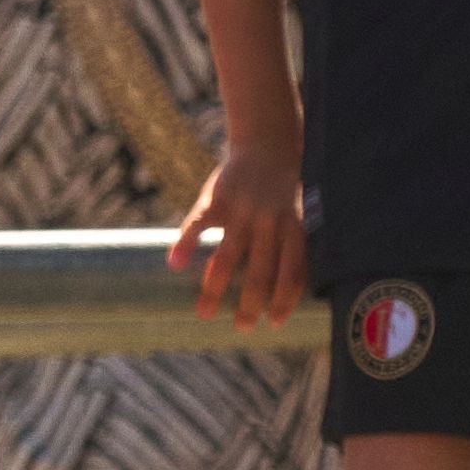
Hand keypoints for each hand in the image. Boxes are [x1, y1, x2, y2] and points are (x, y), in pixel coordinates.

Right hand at [173, 135, 307, 324]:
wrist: (267, 142)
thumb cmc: (281, 185)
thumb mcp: (295, 211)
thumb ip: (289, 241)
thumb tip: (285, 284)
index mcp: (292, 227)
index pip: (292, 270)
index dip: (285, 298)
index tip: (274, 322)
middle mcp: (268, 222)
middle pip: (261, 271)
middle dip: (250, 303)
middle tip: (241, 327)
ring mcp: (241, 211)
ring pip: (228, 256)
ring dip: (214, 288)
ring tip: (202, 313)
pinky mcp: (216, 199)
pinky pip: (198, 224)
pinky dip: (185, 243)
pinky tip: (173, 264)